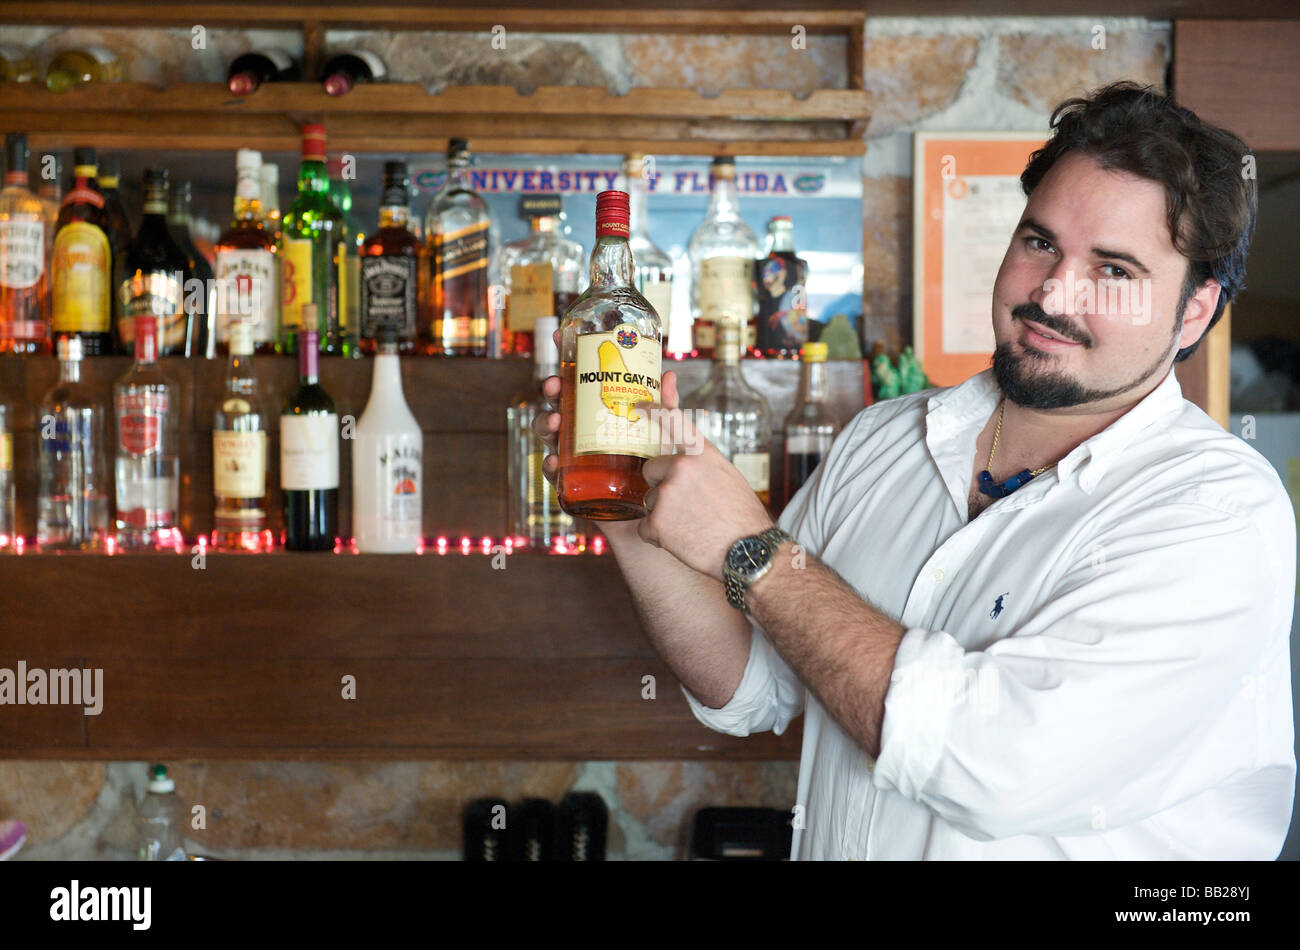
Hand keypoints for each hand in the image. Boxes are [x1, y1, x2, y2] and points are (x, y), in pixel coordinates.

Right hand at [530, 328, 680, 539]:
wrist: (661, 517)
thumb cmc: (663, 472)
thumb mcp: (668, 435)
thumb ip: (667, 409)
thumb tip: (669, 374)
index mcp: (603, 410)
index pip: (581, 378)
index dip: (566, 356)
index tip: (558, 335)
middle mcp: (586, 429)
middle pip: (561, 402)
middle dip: (551, 390)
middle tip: (553, 386)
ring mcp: (577, 455)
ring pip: (552, 433)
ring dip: (545, 423)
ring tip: (554, 421)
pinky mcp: (575, 483)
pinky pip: (555, 472)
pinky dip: (549, 464)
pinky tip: (552, 461)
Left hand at [636, 404, 773, 580]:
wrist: (749, 551)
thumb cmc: (742, 516)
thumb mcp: (726, 475)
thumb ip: (700, 464)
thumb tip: (680, 461)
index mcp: (701, 453)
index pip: (671, 419)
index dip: (652, 409)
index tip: (638, 408)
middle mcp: (681, 467)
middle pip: (651, 470)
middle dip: (661, 485)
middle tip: (687, 505)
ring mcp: (666, 494)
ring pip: (649, 500)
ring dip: (662, 514)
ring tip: (691, 525)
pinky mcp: (657, 522)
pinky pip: (645, 527)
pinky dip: (658, 537)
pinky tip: (684, 540)